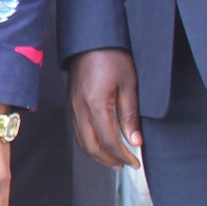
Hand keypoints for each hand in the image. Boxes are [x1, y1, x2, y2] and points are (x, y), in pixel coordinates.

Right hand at [69, 47, 142, 169]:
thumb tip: (135, 140)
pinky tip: (100, 144)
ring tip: (113, 160)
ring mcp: (72, 107)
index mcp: (95, 104)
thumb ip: (130, 115)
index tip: (135, 161)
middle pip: (91, 146)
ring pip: (81, 141)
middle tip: (126, 166)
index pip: (109, 141)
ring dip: (97, 154)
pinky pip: (77, 131)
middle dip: (108, 160)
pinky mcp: (71, 104)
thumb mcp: (129, 84)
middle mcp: (79, 109)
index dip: (123, 155)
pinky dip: (88, 143)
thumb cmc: (111, 57)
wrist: (90, 40)